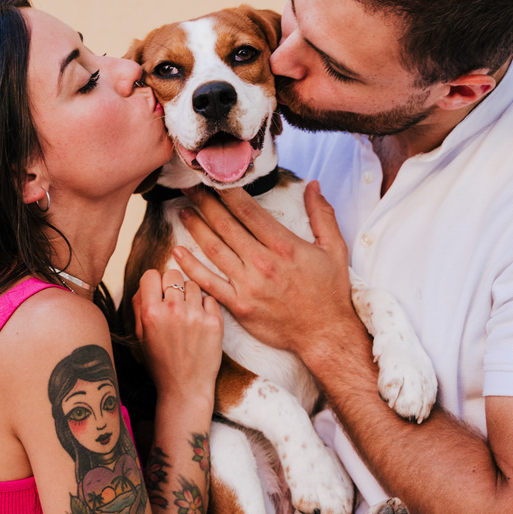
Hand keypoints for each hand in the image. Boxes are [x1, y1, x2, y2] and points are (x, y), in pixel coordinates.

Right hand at [132, 267, 223, 403]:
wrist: (185, 387)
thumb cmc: (160, 362)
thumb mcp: (141, 334)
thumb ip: (140, 305)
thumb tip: (147, 282)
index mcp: (151, 313)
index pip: (151, 274)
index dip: (154, 282)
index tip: (157, 292)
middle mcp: (173, 310)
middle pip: (173, 274)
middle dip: (172, 285)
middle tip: (173, 302)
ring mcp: (196, 315)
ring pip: (193, 284)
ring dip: (189, 295)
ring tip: (187, 315)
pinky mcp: (215, 322)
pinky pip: (210, 298)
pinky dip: (205, 306)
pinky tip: (200, 322)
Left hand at [174, 182, 362, 357]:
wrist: (325, 335)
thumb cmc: (330, 292)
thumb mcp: (335, 249)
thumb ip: (322, 215)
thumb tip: (314, 185)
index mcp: (283, 245)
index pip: (248, 210)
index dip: (227, 192)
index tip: (214, 179)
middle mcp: (262, 262)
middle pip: (225, 225)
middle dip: (205, 203)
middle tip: (189, 188)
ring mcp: (248, 285)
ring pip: (214, 249)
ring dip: (195, 228)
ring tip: (182, 212)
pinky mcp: (238, 305)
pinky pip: (209, 283)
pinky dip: (191, 267)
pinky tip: (178, 253)